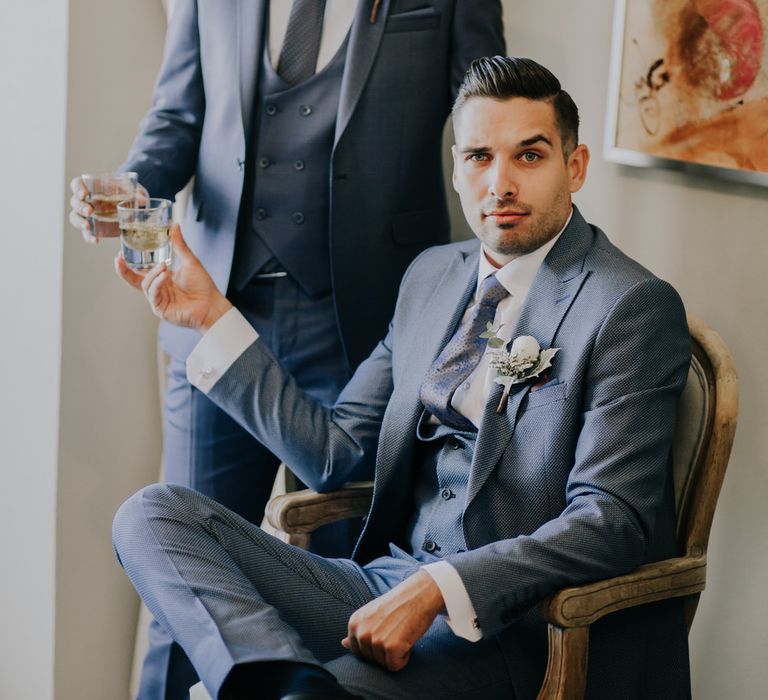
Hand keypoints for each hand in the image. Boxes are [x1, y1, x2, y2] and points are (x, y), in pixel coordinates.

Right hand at [69, 175, 147, 243]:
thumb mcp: (133, 190)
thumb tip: (143, 201)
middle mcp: (86, 199)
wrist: (131, 203)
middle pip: (75, 202)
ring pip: (75, 217)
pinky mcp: (92, 225)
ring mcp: (87, 213)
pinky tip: (95, 240)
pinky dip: (89, 236)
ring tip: (87, 228)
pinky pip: (86, 232)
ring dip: (79, 222)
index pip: (77, 183)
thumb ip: (137, 194)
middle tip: (90, 212)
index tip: (84, 194)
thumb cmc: (127, 191)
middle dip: (80, 207)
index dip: (78, 188)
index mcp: (92, 186)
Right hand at [115, 224, 232, 331]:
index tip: (121, 252)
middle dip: (124, 270)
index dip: (129, 263)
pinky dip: (158, 283)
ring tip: (164, 267)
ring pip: (145, 284)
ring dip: (153, 273)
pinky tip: (166, 276)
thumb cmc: (203, 286)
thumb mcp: (190, 261)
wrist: (211, 305)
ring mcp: (158, 300)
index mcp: (163, 278)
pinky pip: (153, 294)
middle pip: (134, 280)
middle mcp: (158, 289)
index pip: (140, 271)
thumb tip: (174, 226)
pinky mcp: (160, 308)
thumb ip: (179, 245)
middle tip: (119, 258)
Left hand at [342, 569, 443, 671]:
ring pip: (382, 664)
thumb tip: (343, 644)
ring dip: (394, 654)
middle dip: (383, 651)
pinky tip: (406, 641)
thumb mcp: (372, 613)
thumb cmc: (397, 603)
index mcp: (354, 622)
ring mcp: (375, 640)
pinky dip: (404, 658)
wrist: (419, 594)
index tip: (384, 632)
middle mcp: (361, 632)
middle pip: (369, 660)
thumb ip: (358, 629)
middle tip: (395, 631)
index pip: (357, 651)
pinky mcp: (391, 647)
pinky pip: (395, 666)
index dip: (373, 646)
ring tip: (401, 633)